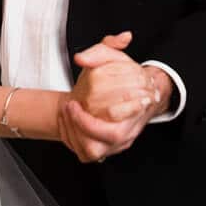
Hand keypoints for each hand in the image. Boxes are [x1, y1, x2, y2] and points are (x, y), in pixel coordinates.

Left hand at [58, 33, 167, 162]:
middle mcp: (129, 128)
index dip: (108, 110)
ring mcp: (117, 143)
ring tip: (66, 112)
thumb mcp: (113, 58)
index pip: (129, 114)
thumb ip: (101, 50)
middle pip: (114, 136)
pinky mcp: (104, 150)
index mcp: (138, 107)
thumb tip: (82, 57)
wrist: (125, 98)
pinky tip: (67, 122)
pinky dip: (73, 140)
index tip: (82, 99)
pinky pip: (87, 154)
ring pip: (97, 150)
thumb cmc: (120, 79)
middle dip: (86, 123)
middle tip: (71, 106)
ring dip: (76, 132)